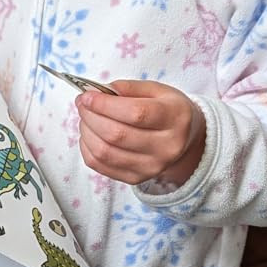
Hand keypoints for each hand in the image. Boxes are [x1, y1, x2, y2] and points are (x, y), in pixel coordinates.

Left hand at [75, 80, 204, 186]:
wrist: (184, 141)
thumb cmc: (167, 111)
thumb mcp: (157, 90)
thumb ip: (128, 88)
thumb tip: (98, 92)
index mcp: (174, 118)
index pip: (135, 114)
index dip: (105, 105)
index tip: (87, 96)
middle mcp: (166, 147)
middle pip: (117, 134)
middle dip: (91, 116)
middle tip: (82, 104)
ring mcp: (151, 167)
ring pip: (105, 152)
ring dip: (86, 132)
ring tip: (85, 118)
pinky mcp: (136, 178)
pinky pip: (100, 166)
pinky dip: (87, 148)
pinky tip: (89, 135)